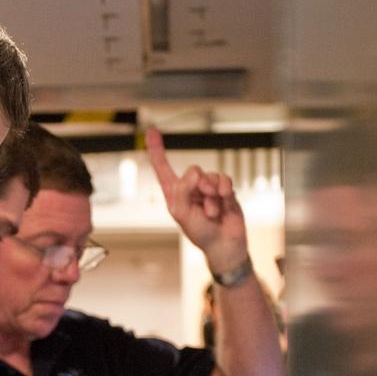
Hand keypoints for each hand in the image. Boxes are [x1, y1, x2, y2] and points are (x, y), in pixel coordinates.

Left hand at [146, 126, 248, 271]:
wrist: (224, 245)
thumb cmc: (199, 233)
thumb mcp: (182, 214)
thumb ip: (182, 191)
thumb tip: (195, 172)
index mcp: (174, 193)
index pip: (162, 167)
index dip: (156, 149)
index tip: (151, 130)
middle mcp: (190, 188)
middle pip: (194, 170)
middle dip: (200, 186)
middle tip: (204, 204)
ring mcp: (208, 188)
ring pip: (211, 175)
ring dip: (213, 196)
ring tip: (212, 212)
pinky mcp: (225, 190)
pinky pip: (225, 180)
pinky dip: (225, 191)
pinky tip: (224, 203)